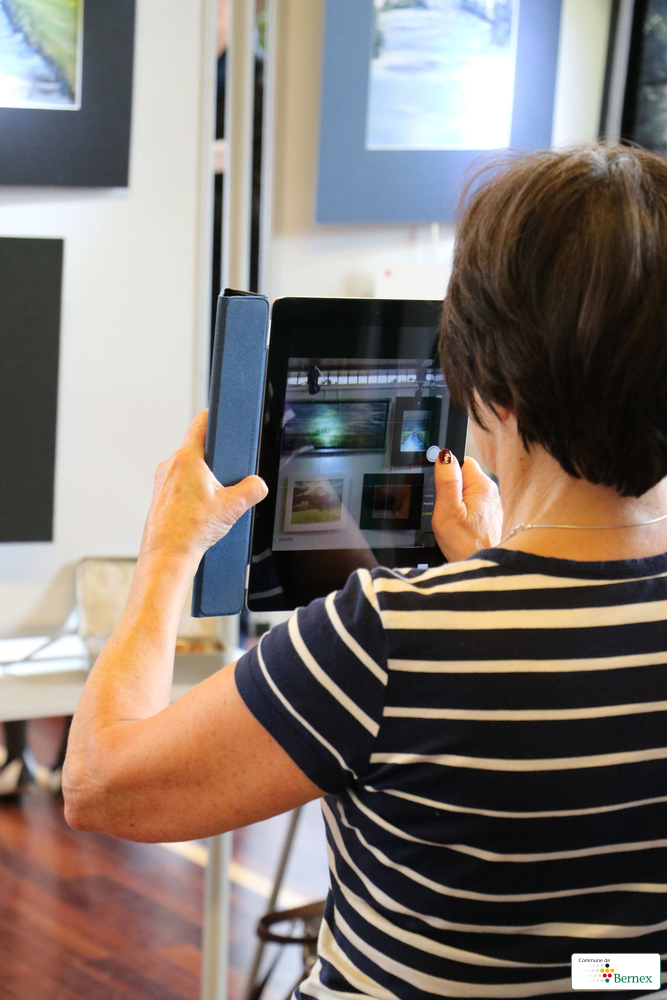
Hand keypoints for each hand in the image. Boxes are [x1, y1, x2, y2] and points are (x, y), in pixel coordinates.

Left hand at [139, 409, 267, 566]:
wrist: (168, 554)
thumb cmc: (191, 529)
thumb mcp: (233, 507)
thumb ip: (252, 489)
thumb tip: (258, 485)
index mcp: (186, 459)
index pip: (199, 426)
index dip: (211, 416)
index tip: (216, 411)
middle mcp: (170, 466)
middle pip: (196, 450)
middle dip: (214, 458)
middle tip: (228, 471)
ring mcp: (162, 482)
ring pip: (188, 470)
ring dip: (202, 478)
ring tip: (214, 498)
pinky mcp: (160, 497)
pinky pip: (179, 485)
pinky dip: (192, 491)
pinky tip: (202, 509)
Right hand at [432, 451, 502, 561]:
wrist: (481, 567)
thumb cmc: (465, 544)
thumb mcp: (447, 511)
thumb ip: (446, 481)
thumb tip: (444, 455)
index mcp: (482, 484)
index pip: (460, 461)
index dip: (445, 472)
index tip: (439, 488)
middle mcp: (490, 490)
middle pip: (462, 475)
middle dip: (449, 489)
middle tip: (445, 509)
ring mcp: (490, 503)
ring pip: (465, 490)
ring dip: (455, 501)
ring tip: (453, 519)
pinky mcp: (488, 514)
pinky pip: (470, 503)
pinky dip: (461, 511)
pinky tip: (460, 525)